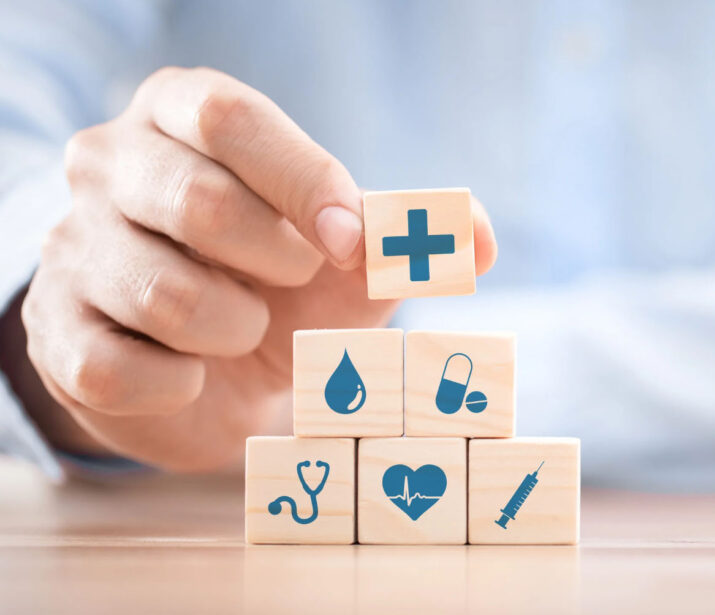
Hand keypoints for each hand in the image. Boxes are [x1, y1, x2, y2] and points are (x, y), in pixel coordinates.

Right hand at [20, 67, 497, 471]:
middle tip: (292, 283)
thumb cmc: (285, 288)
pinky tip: (192, 371)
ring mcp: (71, 249)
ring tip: (244, 327)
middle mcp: (110, 165)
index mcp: (181, 117)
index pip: (229, 119)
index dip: (303, 182)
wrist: (216, 370)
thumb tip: (478, 237)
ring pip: (163, 294)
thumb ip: (407, 236)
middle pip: (196, 200)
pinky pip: (121, 368)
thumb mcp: (350, 256)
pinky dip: (183, 384)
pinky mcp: (57, 333)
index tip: (350, 242)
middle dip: (275, 262)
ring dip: (235, 331)